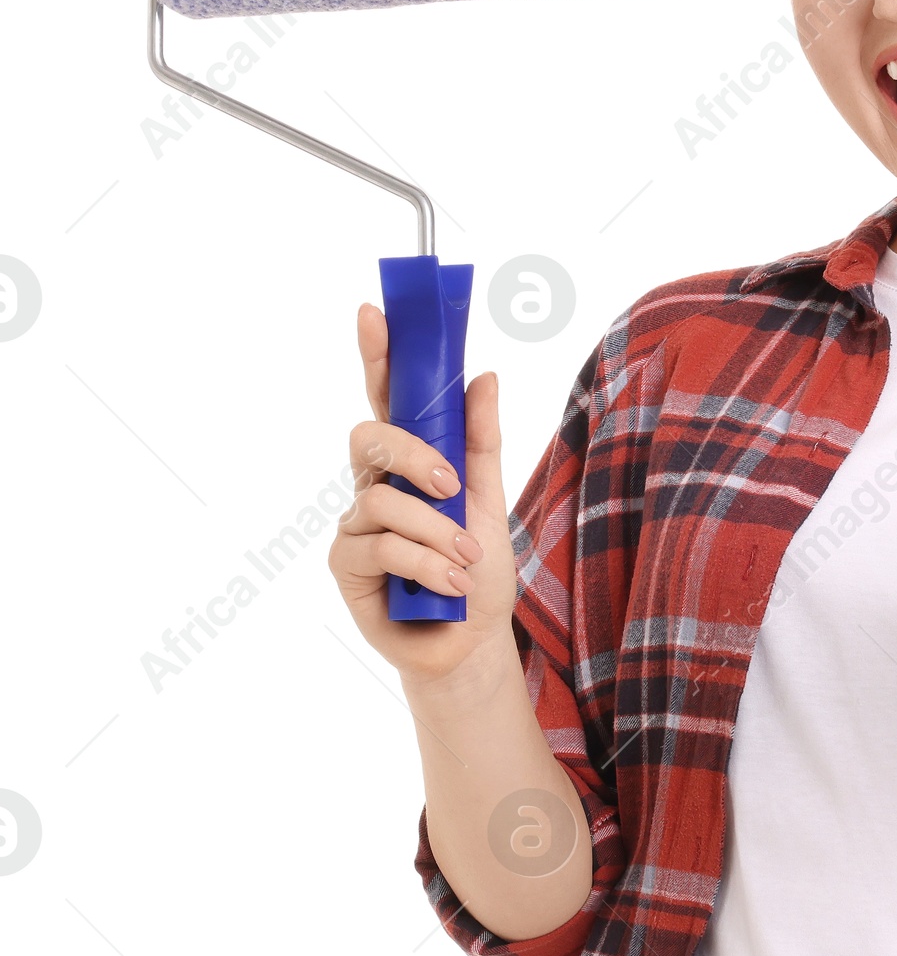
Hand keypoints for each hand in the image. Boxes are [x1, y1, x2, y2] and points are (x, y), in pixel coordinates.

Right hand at [327, 302, 518, 684]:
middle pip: (369, 438)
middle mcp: (374, 487)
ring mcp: (356, 526)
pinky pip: (380, 546)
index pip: (386, 400)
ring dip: (436, 532)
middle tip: (452, 486)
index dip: (377, 356)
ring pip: (382, 501)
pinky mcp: (346, 567)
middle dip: (413, 456)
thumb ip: (482, 443)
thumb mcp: (491, 503)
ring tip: (466, 562)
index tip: (373, 313)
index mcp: (408, 464)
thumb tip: (483, 376)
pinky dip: (426, 565)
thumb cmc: (478, 572)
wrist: (474, 642)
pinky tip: (451, 586)